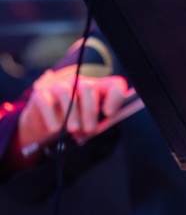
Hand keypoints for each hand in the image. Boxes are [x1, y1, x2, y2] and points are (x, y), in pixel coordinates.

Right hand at [15, 66, 130, 151]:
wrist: (43, 127)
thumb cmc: (72, 125)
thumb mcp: (87, 125)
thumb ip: (96, 124)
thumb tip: (99, 130)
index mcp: (97, 90)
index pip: (114, 85)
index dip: (115, 96)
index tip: (110, 113)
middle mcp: (78, 84)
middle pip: (88, 88)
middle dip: (90, 111)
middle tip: (89, 130)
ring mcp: (58, 86)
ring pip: (66, 92)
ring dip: (72, 113)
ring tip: (73, 130)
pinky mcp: (40, 94)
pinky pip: (46, 101)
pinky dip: (51, 116)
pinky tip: (55, 129)